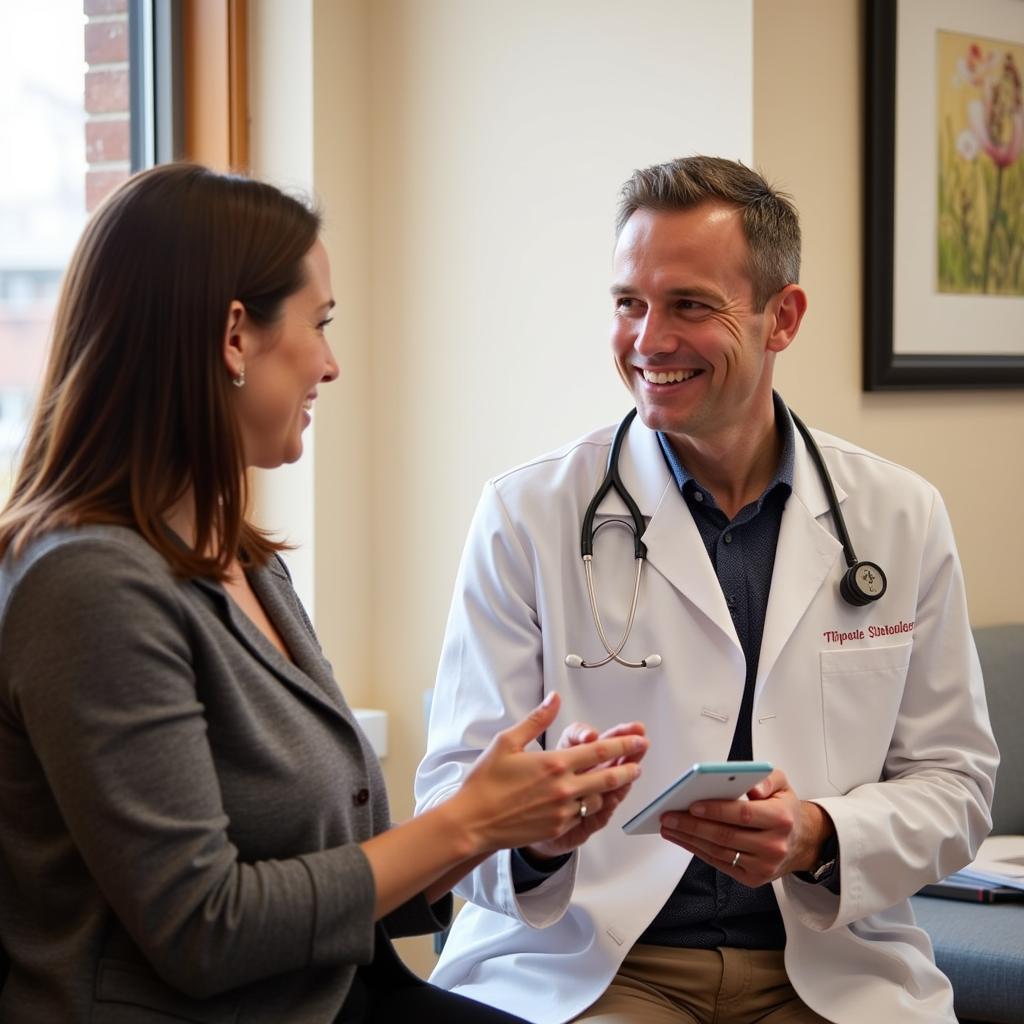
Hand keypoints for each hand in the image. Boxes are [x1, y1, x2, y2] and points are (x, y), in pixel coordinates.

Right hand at [450, 693, 647, 857]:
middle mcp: (563, 788)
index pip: (599, 752)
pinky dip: (590, 805)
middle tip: (640, 760)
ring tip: (618, 780)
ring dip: (611, 789)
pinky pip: (582, 815)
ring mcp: (562, 811)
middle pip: (609, 777)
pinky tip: (590, 799)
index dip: (623, 745)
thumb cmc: (485, 782)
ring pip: (598, 799)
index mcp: (554, 764)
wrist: (472, 822)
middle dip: (628, 767)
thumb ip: (537, 720)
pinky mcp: (557, 827)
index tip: (638, 739)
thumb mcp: (507, 741)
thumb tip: (554, 699)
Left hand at [657, 768, 833, 886]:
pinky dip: (698, 851)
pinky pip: (720, 863)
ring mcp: (763, 866)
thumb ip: (767, 779)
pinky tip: (684, 839)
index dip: (716, 810)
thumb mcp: (782, 785)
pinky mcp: (753, 878)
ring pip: (719, 851)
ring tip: (670, 827)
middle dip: (692, 826)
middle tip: (670, 816)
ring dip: (690, 839)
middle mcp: (774, 845)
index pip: (743, 814)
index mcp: (781, 818)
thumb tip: (752, 786)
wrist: (800, 842)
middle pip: (726, 836)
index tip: (692, 804)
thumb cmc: (784, 810)